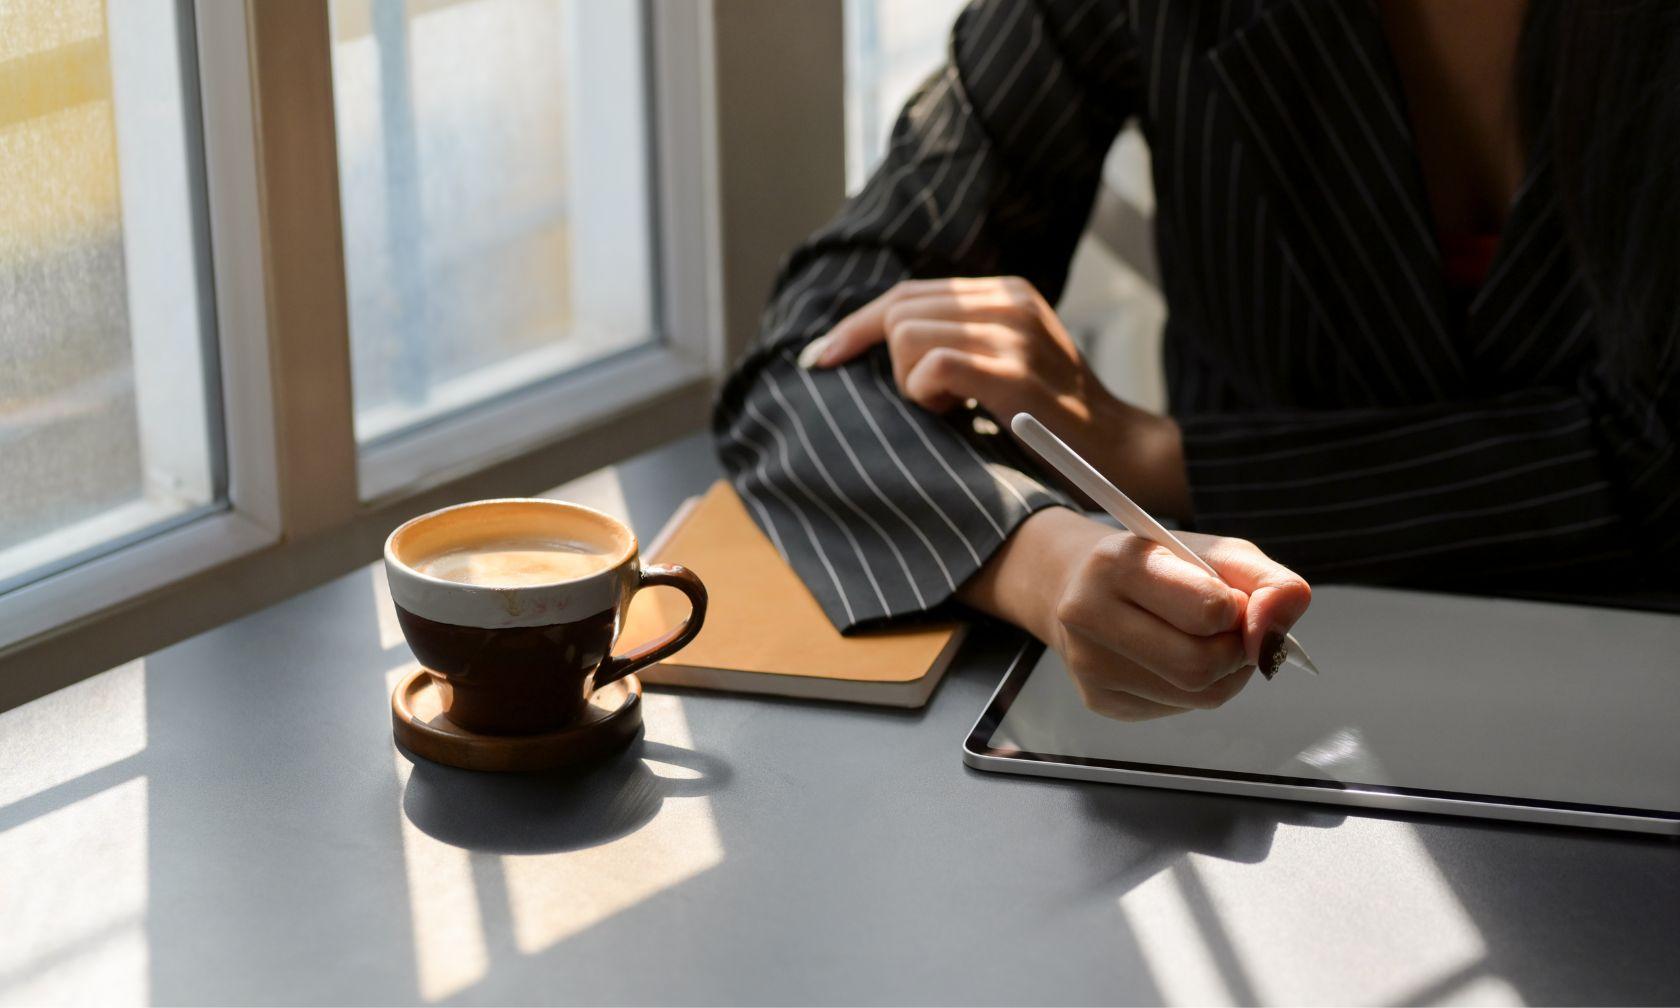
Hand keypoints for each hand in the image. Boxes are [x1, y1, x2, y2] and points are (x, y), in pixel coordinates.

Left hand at [799, 276, 1189, 519]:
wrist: (1124, 456)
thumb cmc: (1055, 427)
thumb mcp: (1009, 364)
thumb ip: (959, 342)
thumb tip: (880, 343)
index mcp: (1006, 294)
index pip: (907, 294)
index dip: (856, 326)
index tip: (821, 357)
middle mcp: (1009, 302)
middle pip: (898, 309)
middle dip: (881, 358)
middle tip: (914, 403)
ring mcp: (1013, 334)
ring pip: (906, 335)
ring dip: (910, 383)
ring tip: (950, 410)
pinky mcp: (1013, 373)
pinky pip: (931, 366)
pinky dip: (926, 394)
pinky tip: (954, 415)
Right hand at [960, 509, 1311, 720]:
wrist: (1077, 584)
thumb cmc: (1157, 564)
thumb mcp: (1214, 552)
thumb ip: (1266, 582)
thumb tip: (1280, 632)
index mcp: (1118, 562)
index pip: (1209, 610)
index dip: (1239, 612)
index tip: (1234, 601)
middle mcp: (1089, 614)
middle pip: (1201, 666)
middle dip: (1235, 652)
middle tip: (1229, 630)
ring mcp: (1089, 665)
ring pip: (1196, 696)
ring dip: (1225, 674)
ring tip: (1208, 643)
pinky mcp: (1099, 700)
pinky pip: (1178, 710)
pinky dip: (1198, 690)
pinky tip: (1177, 661)